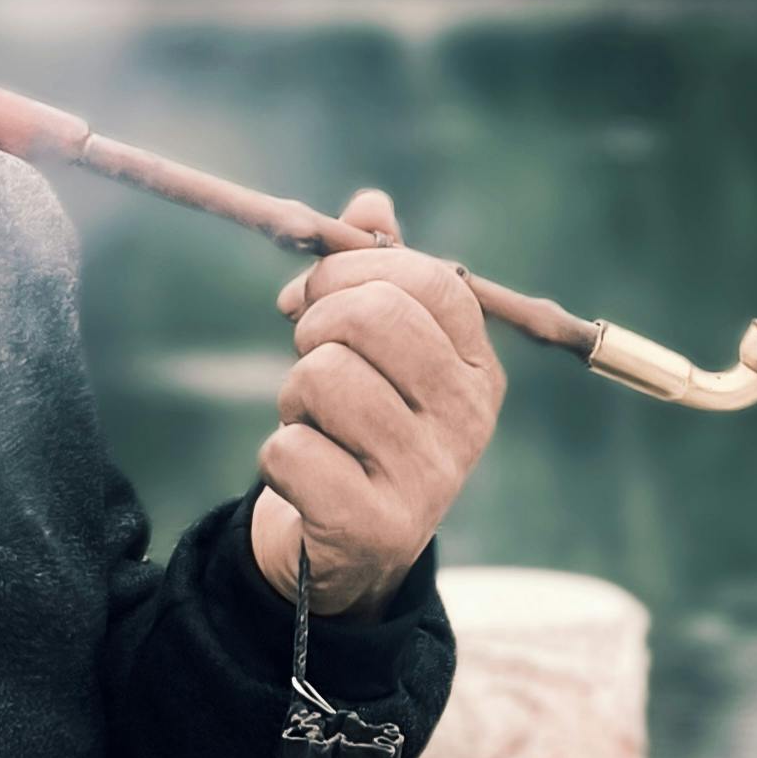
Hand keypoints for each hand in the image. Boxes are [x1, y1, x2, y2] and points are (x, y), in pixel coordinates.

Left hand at [249, 187, 504, 619]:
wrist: (346, 552)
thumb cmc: (360, 433)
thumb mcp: (379, 358)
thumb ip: (378, 279)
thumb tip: (370, 204)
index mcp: (478, 371)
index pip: (429, 280)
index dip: (354, 267)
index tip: (312, 290)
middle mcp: (467, 421)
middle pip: (373, 318)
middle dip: (316, 324)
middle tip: (308, 354)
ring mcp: (426, 477)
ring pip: (322, 378)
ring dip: (294, 396)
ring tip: (315, 425)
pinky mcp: (371, 525)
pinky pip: (290, 450)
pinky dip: (278, 456)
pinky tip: (306, 477)